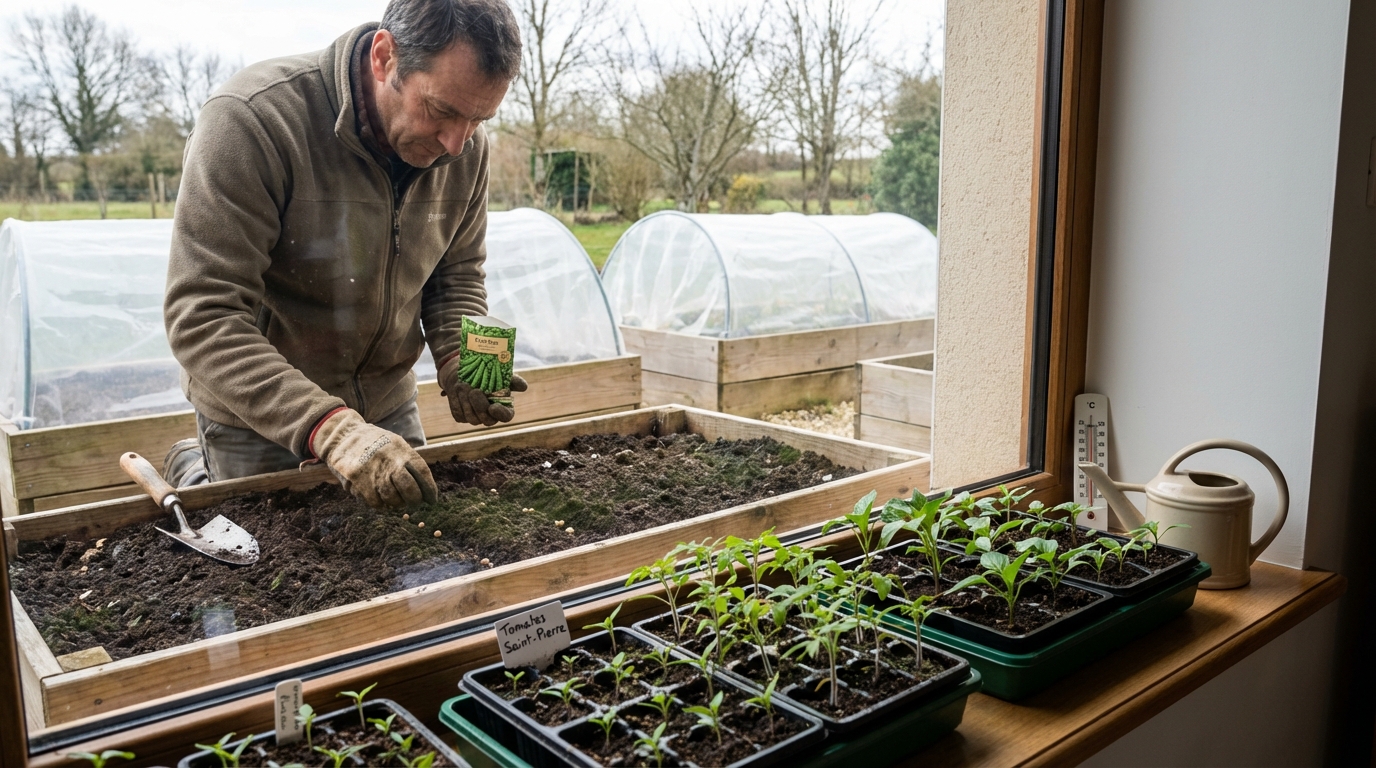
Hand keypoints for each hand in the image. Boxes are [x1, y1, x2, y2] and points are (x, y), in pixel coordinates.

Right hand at [311, 408, 437, 508]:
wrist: (343, 435)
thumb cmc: (374, 442)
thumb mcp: (394, 443)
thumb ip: (408, 461)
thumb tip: (424, 487)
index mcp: (401, 449)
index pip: (422, 471)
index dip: (429, 488)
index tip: (432, 499)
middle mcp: (388, 459)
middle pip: (409, 488)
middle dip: (414, 500)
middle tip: (415, 503)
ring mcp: (372, 470)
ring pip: (392, 498)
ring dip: (397, 503)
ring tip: (397, 501)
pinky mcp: (357, 479)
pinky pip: (374, 501)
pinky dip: (380, 505)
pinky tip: (381, 500)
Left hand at [439, 354, 527, 425]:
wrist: (466, 373)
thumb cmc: (488, 374)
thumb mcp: (501, 374)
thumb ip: (513, 381)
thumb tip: (524, 387)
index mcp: (504, 407)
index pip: (506, 416)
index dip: (500, 414)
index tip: (493, 406)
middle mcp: (490, 416)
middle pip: (487, 420)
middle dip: (480, 406)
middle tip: (475, 391)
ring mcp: (475, 418)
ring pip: (471, 417)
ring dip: (466, 401)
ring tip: (463, 385)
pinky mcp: (461, 416)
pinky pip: (458, 414)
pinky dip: (457, 401)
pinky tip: (457, 389)